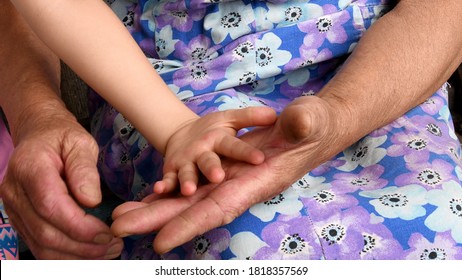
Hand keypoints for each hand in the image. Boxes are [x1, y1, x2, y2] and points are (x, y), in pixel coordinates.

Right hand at [0, 114, 122, 258]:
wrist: (38, 135)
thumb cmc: (62, 137)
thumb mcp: (81, 142)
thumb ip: (85, 169)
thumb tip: (91, 200)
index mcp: (30, 168)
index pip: (51, 206)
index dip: (79, 226)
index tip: (107, 233)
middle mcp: (15, 192)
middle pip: (46, 231)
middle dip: (83, 246)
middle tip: (114, 246)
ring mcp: (14, 209)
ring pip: (42, 245)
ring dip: (76, 256)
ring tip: (108, 252)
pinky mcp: (20, 219)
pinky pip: (40, 245)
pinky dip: (65, 256)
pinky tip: (89, 254)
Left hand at [112, 96, 350, 253]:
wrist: (307, 126)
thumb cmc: (314, 124)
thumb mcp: (311, 119)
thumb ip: (304, 122)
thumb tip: (294, 120)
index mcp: (258, 181)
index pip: (221, 207)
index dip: (191, 225)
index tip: (160, 242)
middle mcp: (238, 185)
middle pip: (193, 209)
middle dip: (158, 220)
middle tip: (119, 226)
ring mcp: (229, 177)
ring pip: (188, 198)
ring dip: (155, 208)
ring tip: (121, 215)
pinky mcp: (223, 167)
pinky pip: (192, 183)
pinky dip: (169, 191)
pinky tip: (147, 196)